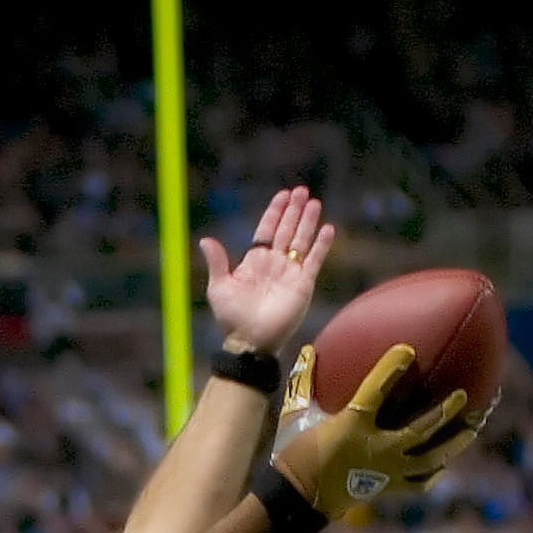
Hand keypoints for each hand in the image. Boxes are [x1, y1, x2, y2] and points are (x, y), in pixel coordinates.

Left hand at [201, 187, 333, 354]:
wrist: (250, 341)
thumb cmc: (231, 317)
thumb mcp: (219, 287)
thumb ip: (217, 262)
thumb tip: (205, 240)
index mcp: (254, 261)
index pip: (267, 230)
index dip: (275, 212)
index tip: (283, 195)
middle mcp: (274, 263)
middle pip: (287, 230)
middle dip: (294, 211)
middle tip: (302, 191)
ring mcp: (290, 272)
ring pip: (301, 241)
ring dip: (308, 222)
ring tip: (314, 202)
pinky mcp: (303, 284)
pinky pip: (315, 260)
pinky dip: (321, 245)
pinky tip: (327, 229)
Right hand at [267, 343, 479, 516]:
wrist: (296, 501)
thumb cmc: (294, 454)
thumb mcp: (294, 417)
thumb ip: (303, 383)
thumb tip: (307, 349)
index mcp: (352, 426)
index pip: (376, 392)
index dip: (392, 369)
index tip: (408, 350)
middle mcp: (375, 449)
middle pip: (420, 429)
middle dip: (444, 412)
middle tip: (462, 395)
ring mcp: (385, 472)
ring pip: (429, 458)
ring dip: (453, 443)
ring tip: (471, 429)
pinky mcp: (387, 489)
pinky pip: (418, 483)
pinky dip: (433, 473)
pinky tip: (443, 465)